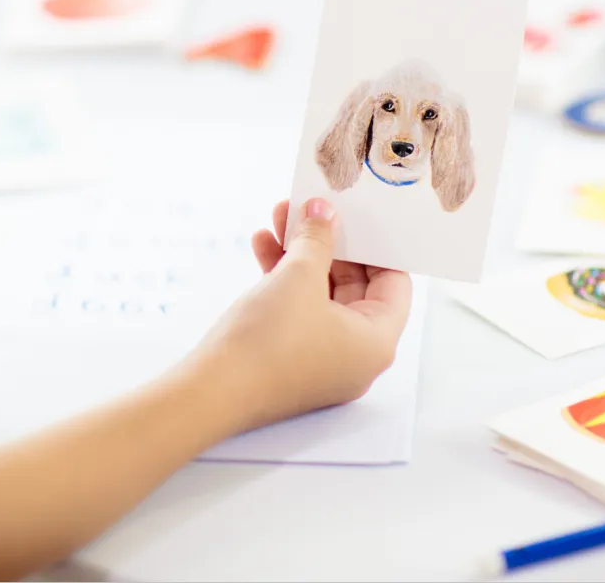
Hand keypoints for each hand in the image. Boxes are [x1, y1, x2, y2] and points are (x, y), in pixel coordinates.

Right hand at [191, 197, 410, 432]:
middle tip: (307, 211)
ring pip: (319, 296)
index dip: (373, 244)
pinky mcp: (290, 362)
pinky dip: (283, 281)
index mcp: (376, 343)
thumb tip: (323, 213)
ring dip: (299, 256)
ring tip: (277, 220)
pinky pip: (297, 313)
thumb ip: (316, 238)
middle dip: (326, 243)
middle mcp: (356, 357)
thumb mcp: (297, 276)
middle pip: (353, 286)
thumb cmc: (267, 341)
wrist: (211, 393)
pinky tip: (261, 247)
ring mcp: (322, 362)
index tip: (354, 215)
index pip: (393, 283)